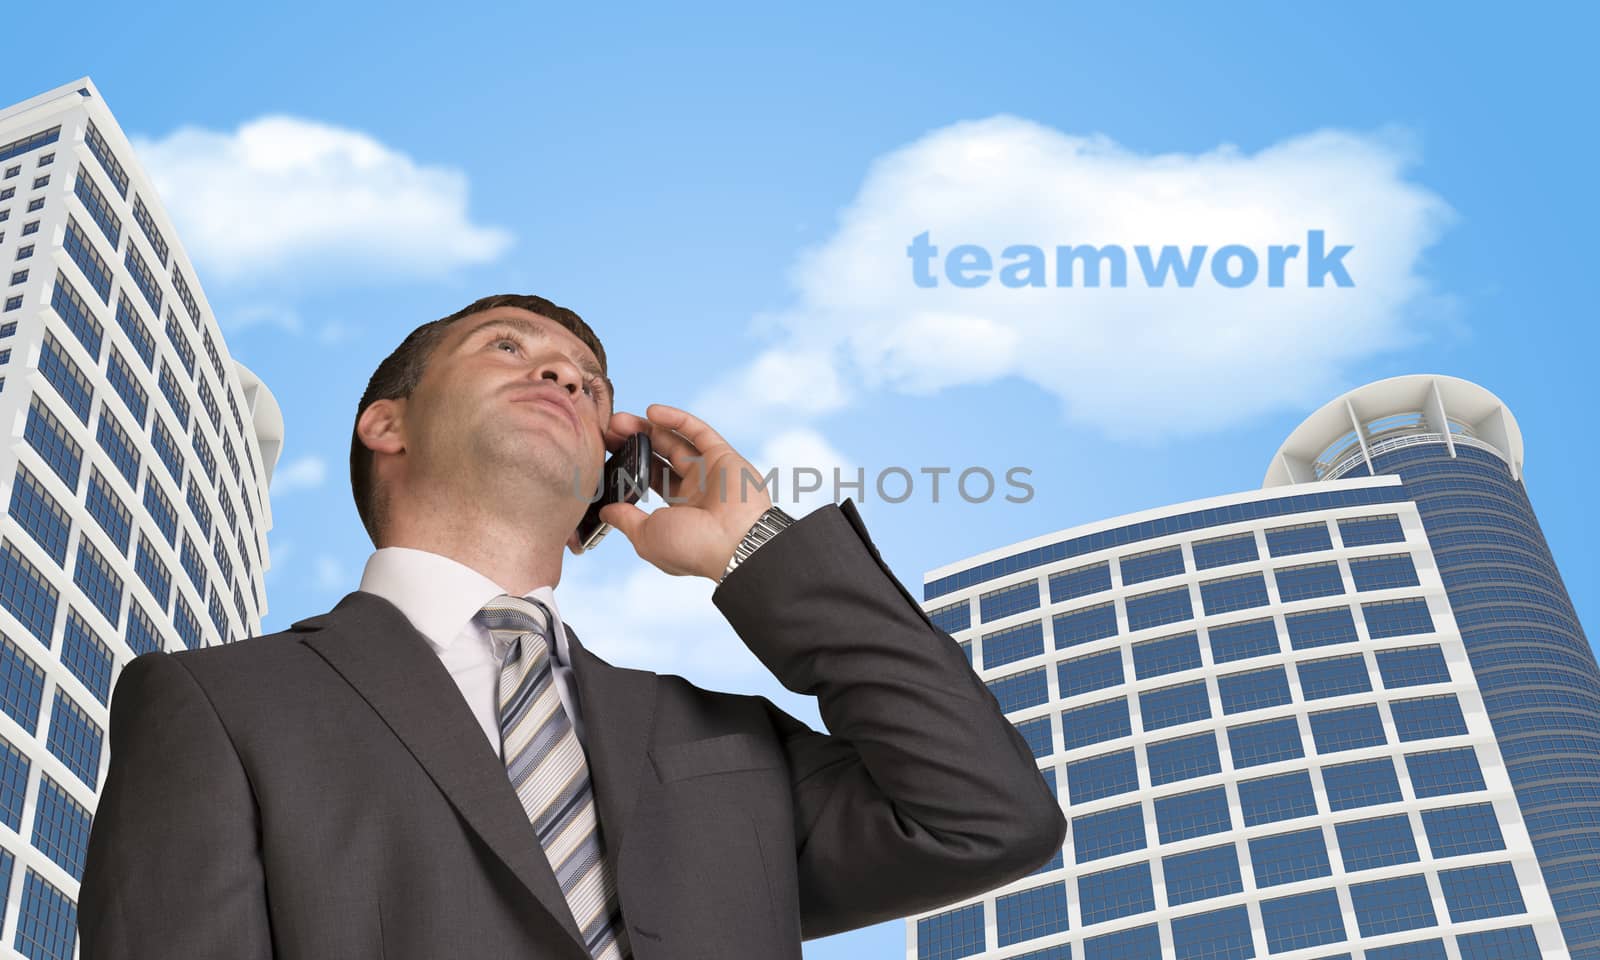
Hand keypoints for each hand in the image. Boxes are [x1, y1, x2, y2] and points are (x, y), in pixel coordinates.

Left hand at [590, 403, 773, 580]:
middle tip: (608, 430)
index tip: (603, 454)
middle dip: (632, 443)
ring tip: (619, 420)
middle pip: (658, 458)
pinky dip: (676, 419)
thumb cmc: (692, 548)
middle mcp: (693, 490)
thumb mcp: (647, 537)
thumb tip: (606, 511)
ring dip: (646, 428)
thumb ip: (626, 520)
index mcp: (677, 513)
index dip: (627, 466)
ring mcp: (709, 472)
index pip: (648, 482)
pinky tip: (651, 411)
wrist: (736, 543)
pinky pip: (698, 431)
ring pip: (674, 441)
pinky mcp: (723, 456)